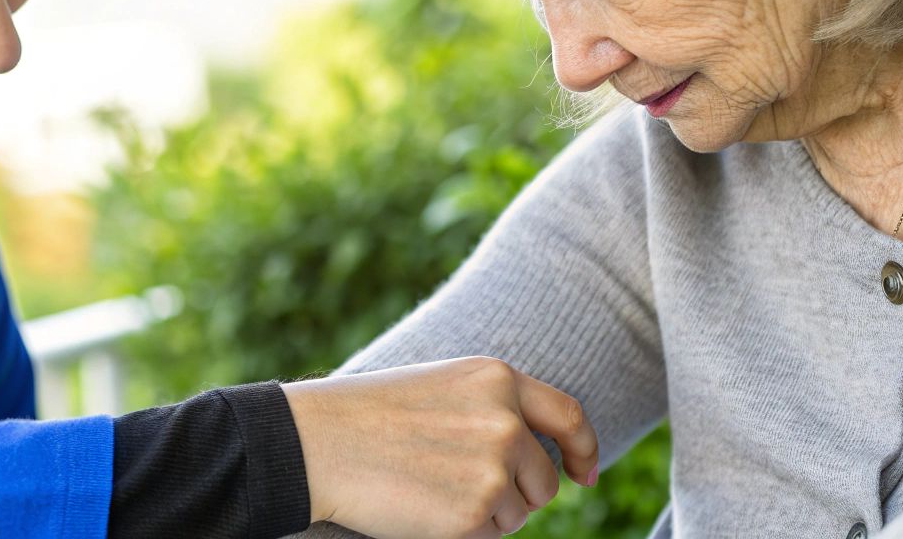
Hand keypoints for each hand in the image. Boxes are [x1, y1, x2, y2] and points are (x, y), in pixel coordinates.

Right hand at [282, 356, 597, 538]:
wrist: (317, 441)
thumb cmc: (369, 414)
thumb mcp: (442, 386)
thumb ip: (494, 408)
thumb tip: (540, 458)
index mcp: (497, 379)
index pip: (569, 416)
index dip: (582, 450)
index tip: (584, 475)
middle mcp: (506, 420)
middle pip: (544, 478)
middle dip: (516, 491)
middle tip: (458, 483)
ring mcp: (494, 468)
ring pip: (518, 513)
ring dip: (484, 512)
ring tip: (429, 487)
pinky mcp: (474, 513)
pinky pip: (490, 536)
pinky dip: (464, 533)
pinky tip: (424, 507)